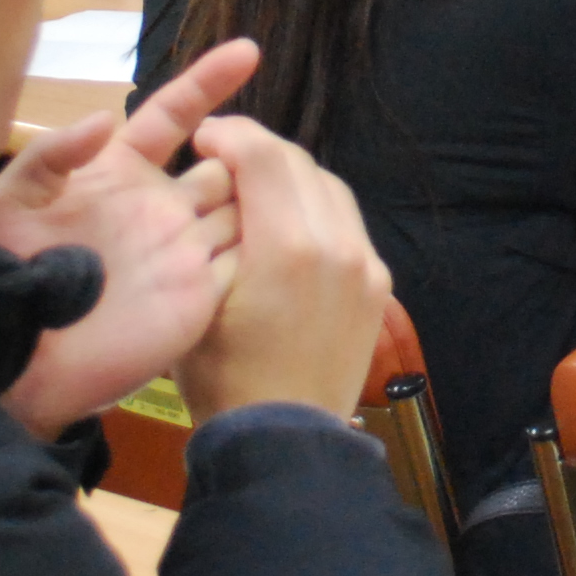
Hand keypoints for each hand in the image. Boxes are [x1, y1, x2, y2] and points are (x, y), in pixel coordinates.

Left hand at [0, 40, 263, 434]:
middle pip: (221, 162)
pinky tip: (290, 227)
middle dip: (244, 146)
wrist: (20, 362)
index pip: (170, 117)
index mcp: (119, 175)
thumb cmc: (12, 277)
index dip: (207, 82)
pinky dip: (266, 243)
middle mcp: (160, 207)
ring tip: (288, 176)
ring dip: (263, 189)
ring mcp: (184, 251)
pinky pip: (246, 260)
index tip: (249, 51)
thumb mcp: (9, 205)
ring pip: (243, 205)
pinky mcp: (200, 295)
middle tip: (256, 145)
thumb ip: (51, 154)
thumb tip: (103, 118)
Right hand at [172, 115, 396, 424]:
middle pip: (300, 163)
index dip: (230, 134)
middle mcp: (338, 245)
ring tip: (254, 190)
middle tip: (223, 157)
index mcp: (288, 247)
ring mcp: (365, 264)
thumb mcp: (196, 301)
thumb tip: (214, 181)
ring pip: (330, 188)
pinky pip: (348, 224)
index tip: (204, 138)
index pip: (264, 155)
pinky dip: (316, 210)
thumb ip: (208, 232)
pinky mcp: (378, 284)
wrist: (284, 442)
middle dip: (258, 151)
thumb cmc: (222, 378)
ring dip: (291, 178)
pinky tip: (287, 227)